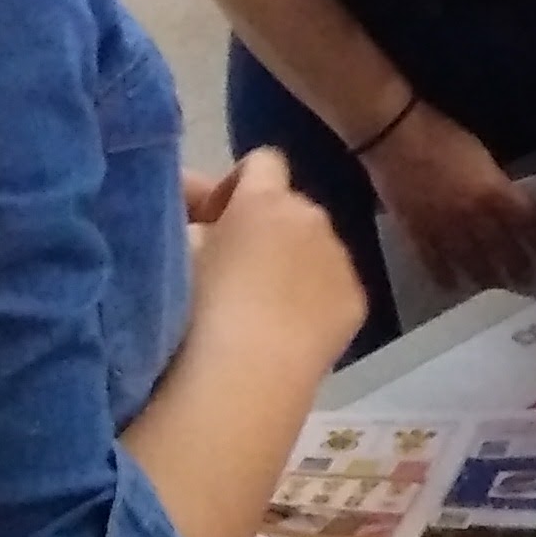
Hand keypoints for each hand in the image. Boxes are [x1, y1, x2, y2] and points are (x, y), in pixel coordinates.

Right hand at [190, 146, 367, 374]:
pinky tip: (288, 331)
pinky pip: (334, 285)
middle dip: (265, 226)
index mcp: (267, 199)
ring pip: (317, 247)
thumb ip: (191, 222)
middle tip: (233, 267)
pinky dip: (315, 297)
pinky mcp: (356, 301)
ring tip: (261, 305)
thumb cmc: (196, 308)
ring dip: (292, 261)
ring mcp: (341, 259)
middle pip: (291, 206)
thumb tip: (199, 221)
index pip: (263, 161)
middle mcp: (313, 217)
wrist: (244, 375)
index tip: (213, 220)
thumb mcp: (178, 251)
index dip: (237, 186)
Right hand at [363, 106, 535, 294]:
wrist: (393, 135)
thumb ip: (494, 182)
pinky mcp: (415, 232)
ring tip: (497, 287)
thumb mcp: (480, 153)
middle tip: (528, 278)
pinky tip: (452, 286)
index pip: (526, 221)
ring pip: (469, 259)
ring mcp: (442, 228)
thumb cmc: (440, 135)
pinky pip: (432, 261)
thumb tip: (506, 201)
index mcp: (491, 192)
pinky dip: (442, 275)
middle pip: (500, 247)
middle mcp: (471, 217)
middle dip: (517, 264)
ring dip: (486, 276)